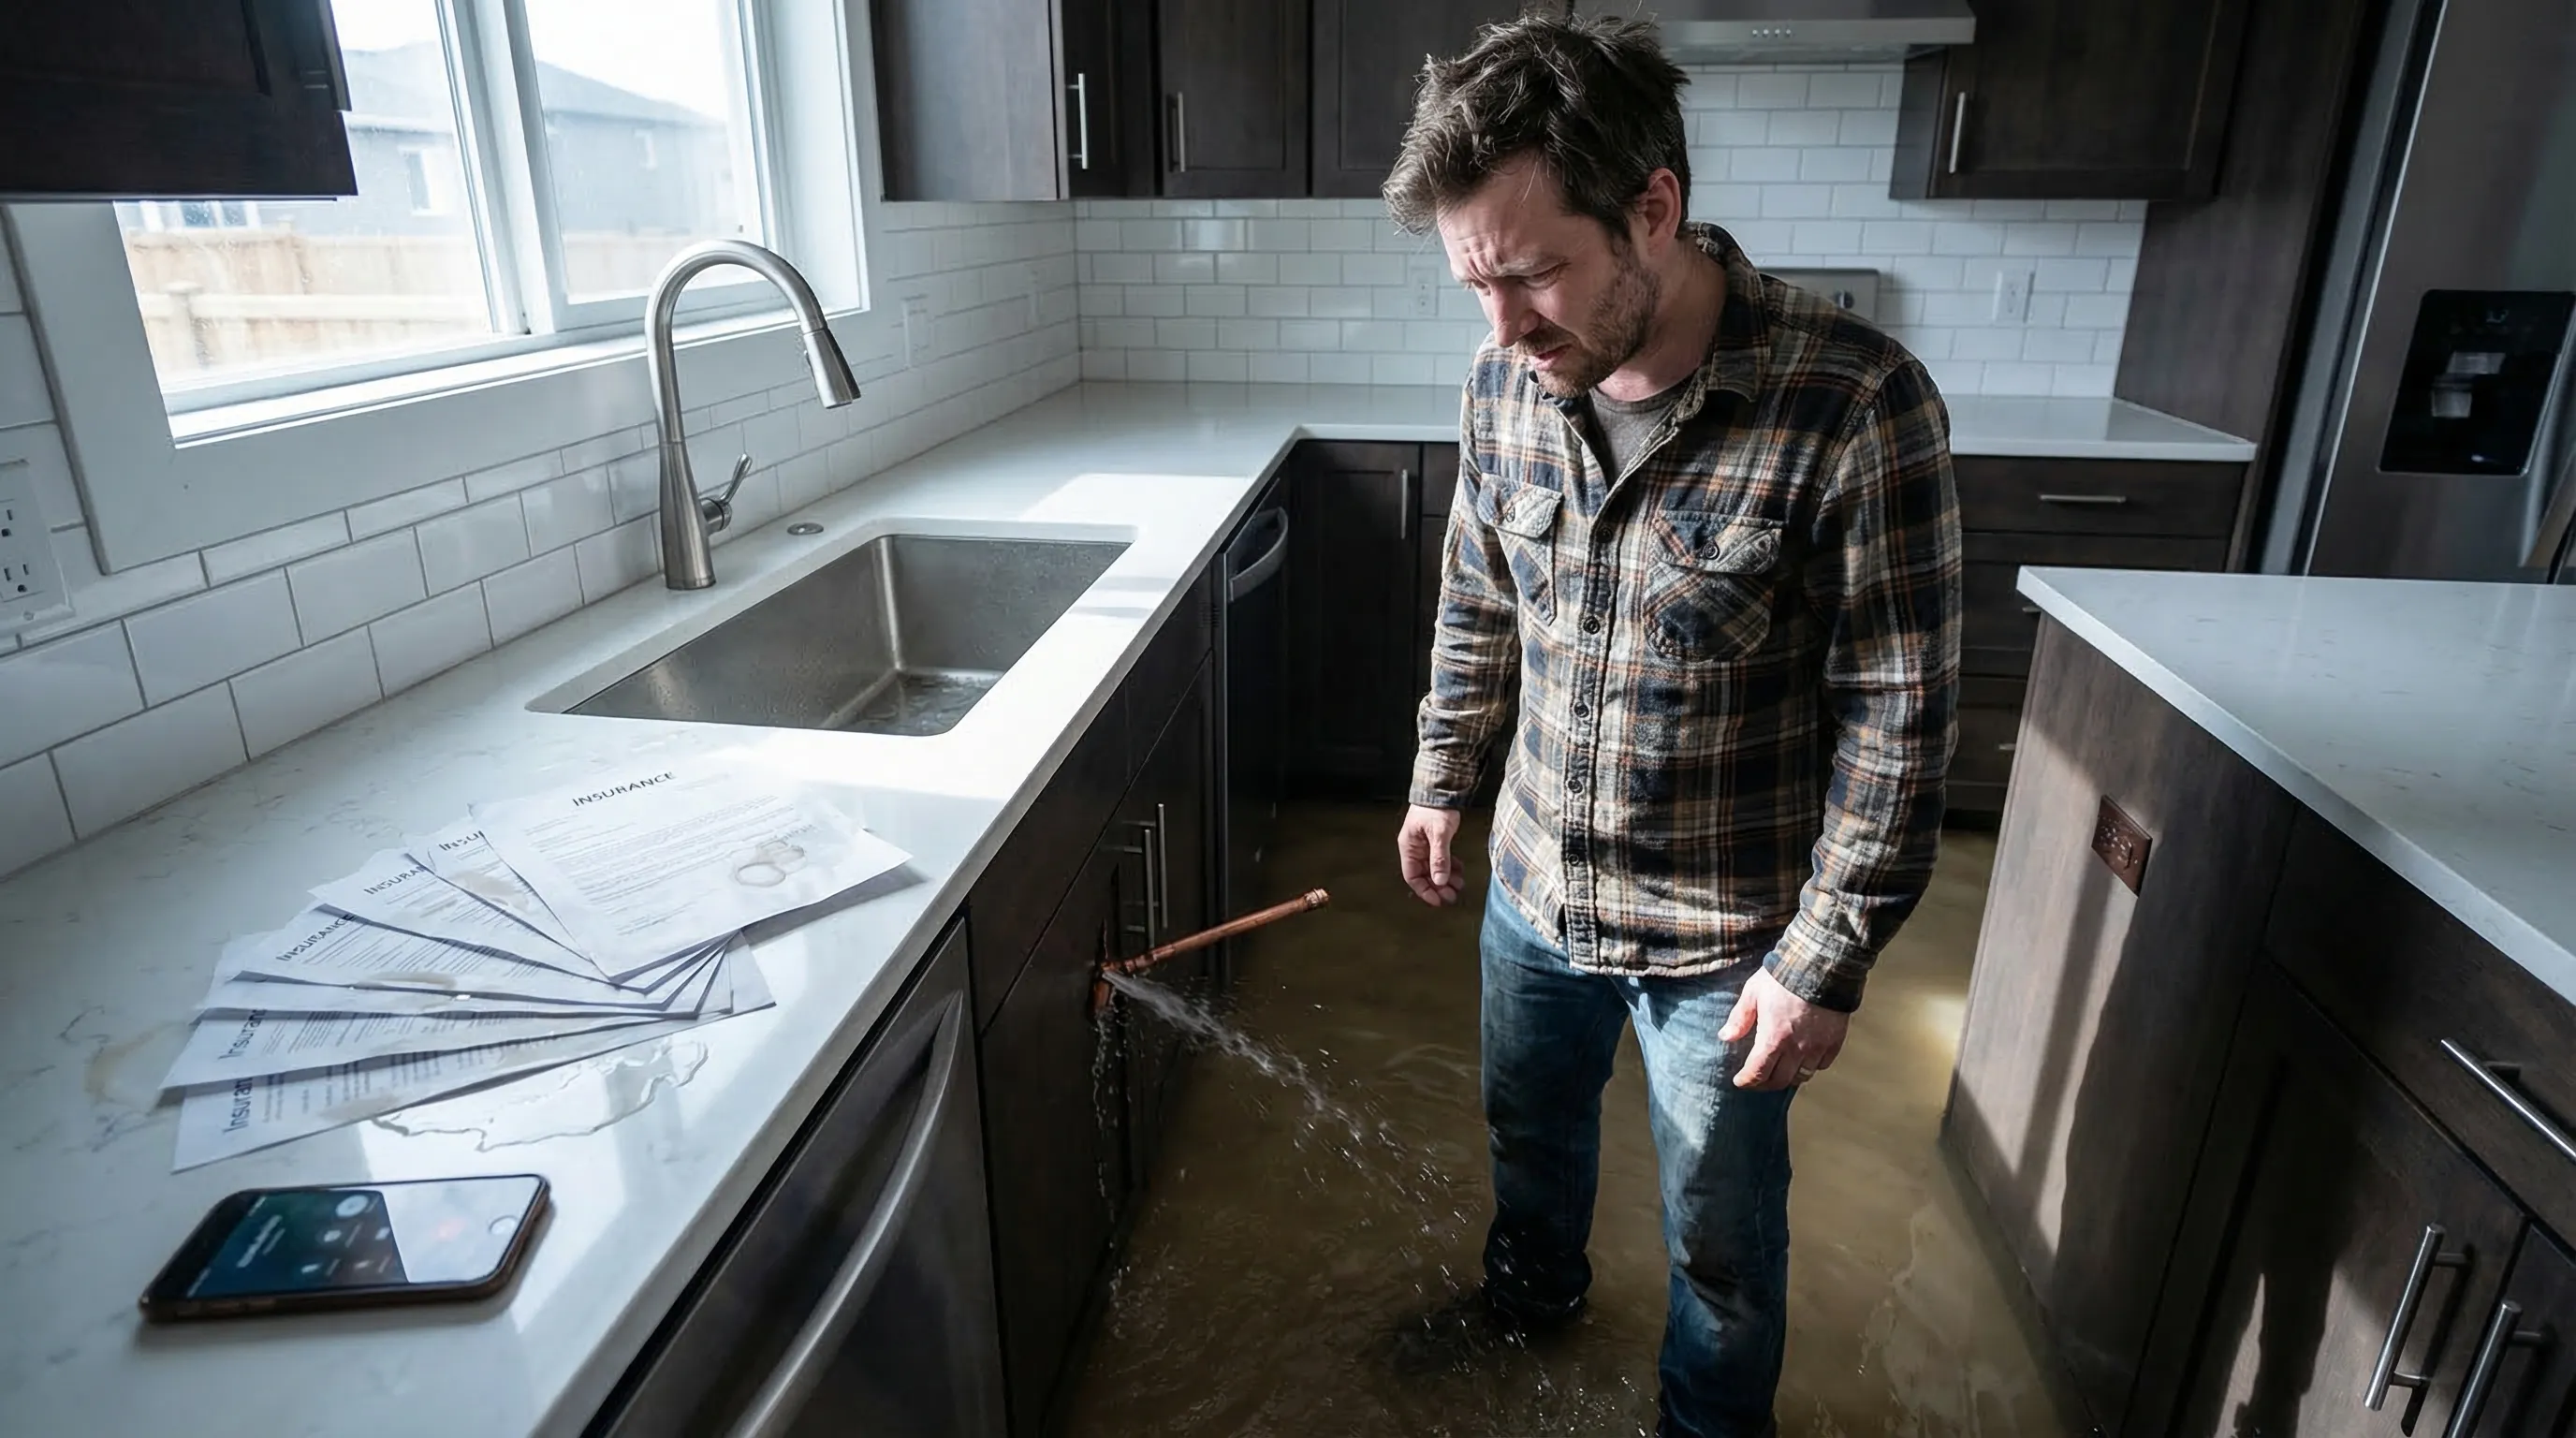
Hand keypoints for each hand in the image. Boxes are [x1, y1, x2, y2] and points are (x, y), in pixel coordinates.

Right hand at [1397, 805, 1465, 906]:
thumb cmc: (1436, 809)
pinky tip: (1459, 871)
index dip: (1424, 891)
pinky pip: (1441, 860)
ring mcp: (1425, 846)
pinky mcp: (1435, 841)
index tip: (1438, 900)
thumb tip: (1439, 881)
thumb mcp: (1438, 834)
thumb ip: (1439, 858)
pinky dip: (1450, 867)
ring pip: (1434, 869)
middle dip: (1438, 887)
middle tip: (1452, 896)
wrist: (1442, 789)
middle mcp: (1415, 849)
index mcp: (1409, 848)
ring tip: (1459, 885)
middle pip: (1424, 875)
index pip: (1412, 876)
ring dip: (1446, 878)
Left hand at [1720, 968, 1849, 1090]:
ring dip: (1787, 1077)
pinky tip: (1802, 1059)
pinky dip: (1809, 1067)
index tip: (1739, 1081)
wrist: (1821, 964)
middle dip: (1764, 1084)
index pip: (1757, 1072)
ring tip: (1778, 1071)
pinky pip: (1821, 1065)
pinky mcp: (1834, 1042)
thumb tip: (1725, 1037)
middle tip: (1756, 1080)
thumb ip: (1739, 1018)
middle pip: (1779, 1080)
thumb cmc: (1783, 976)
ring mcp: (1817, 1047)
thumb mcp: (1753, 993)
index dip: (1746, 1080)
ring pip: (1801, 1076)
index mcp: (1774, 1038)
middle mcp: (1796, 1048)